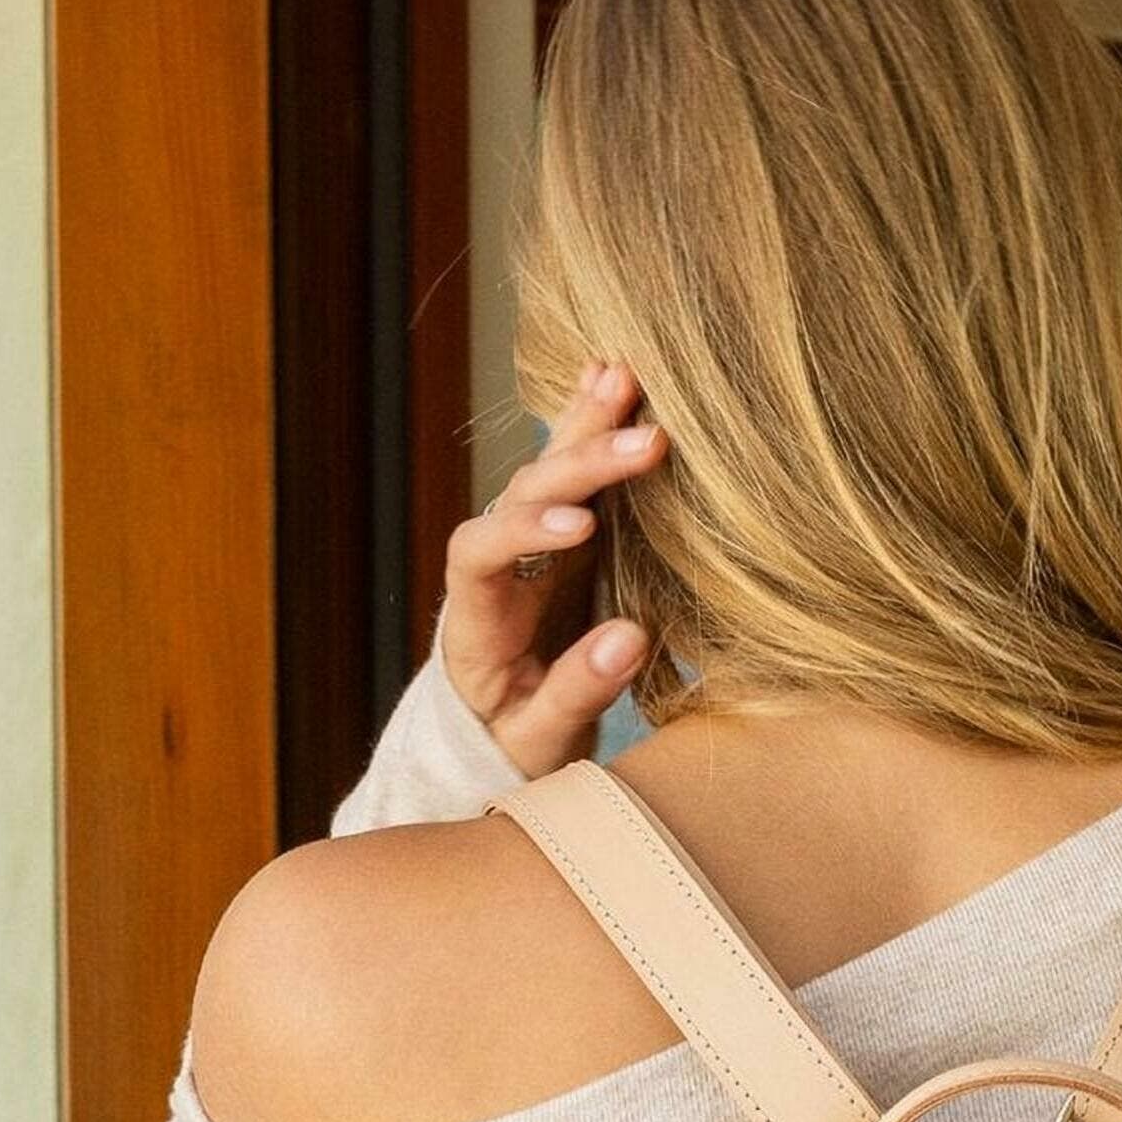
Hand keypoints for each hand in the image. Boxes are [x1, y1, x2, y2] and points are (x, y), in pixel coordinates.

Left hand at [438, 362, 669, 776]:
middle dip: (582, 465)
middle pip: (521, 496)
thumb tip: (630, 637)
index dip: (527, 530)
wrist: (503, 733)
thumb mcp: (540, 740)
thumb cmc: (516, 745)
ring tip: (628, 376)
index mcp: (474, 620)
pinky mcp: (561, 536)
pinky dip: (589, 427)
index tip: (582, 528)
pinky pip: (570, 473)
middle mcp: (493, 567)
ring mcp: (527, 544)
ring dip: (586, 425)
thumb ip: (577, 691)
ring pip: (545, 471)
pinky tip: (614, 376)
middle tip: (648, 441)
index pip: (479, 555)